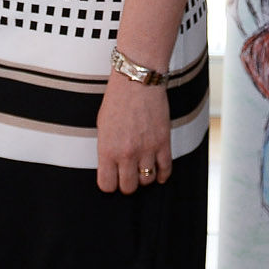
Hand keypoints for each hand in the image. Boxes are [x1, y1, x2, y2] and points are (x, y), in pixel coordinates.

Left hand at [96, 70, 172, 194]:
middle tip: (127, 175)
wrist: (137, 81)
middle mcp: (126, 153)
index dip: (109, 184)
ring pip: (147, 180)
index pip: (107, 185)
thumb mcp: (102, 127)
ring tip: (142, 168)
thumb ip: (106, 149)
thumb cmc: (117, 101)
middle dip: (127, 184)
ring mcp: (146, 149)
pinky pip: (166, 169)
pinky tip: (158, 171)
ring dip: (144, 177)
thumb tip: (111, 167)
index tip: (112, 179)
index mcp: (107, 150)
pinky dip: (162, 174)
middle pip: (128, 187)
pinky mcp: (163, 142)